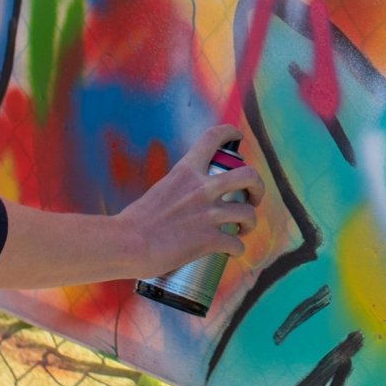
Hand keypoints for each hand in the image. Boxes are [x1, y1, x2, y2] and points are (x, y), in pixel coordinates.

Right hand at [119, 125, 262, 273]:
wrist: (127, 244)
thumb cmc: (135, 222)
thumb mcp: (160, 191)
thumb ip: (179, 189)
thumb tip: (188, 199)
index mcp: (186, 171)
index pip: (213, 137)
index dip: (230, 133)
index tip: (238, 137)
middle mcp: (202, 188)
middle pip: (249, 176)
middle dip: (258, 187)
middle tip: (253, 198)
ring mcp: (208, 214)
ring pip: (248, 213)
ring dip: (249, 224)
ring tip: (242, 230)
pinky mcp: (209, 240)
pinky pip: (236, 244)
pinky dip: (237, 250)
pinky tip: (231, 252)